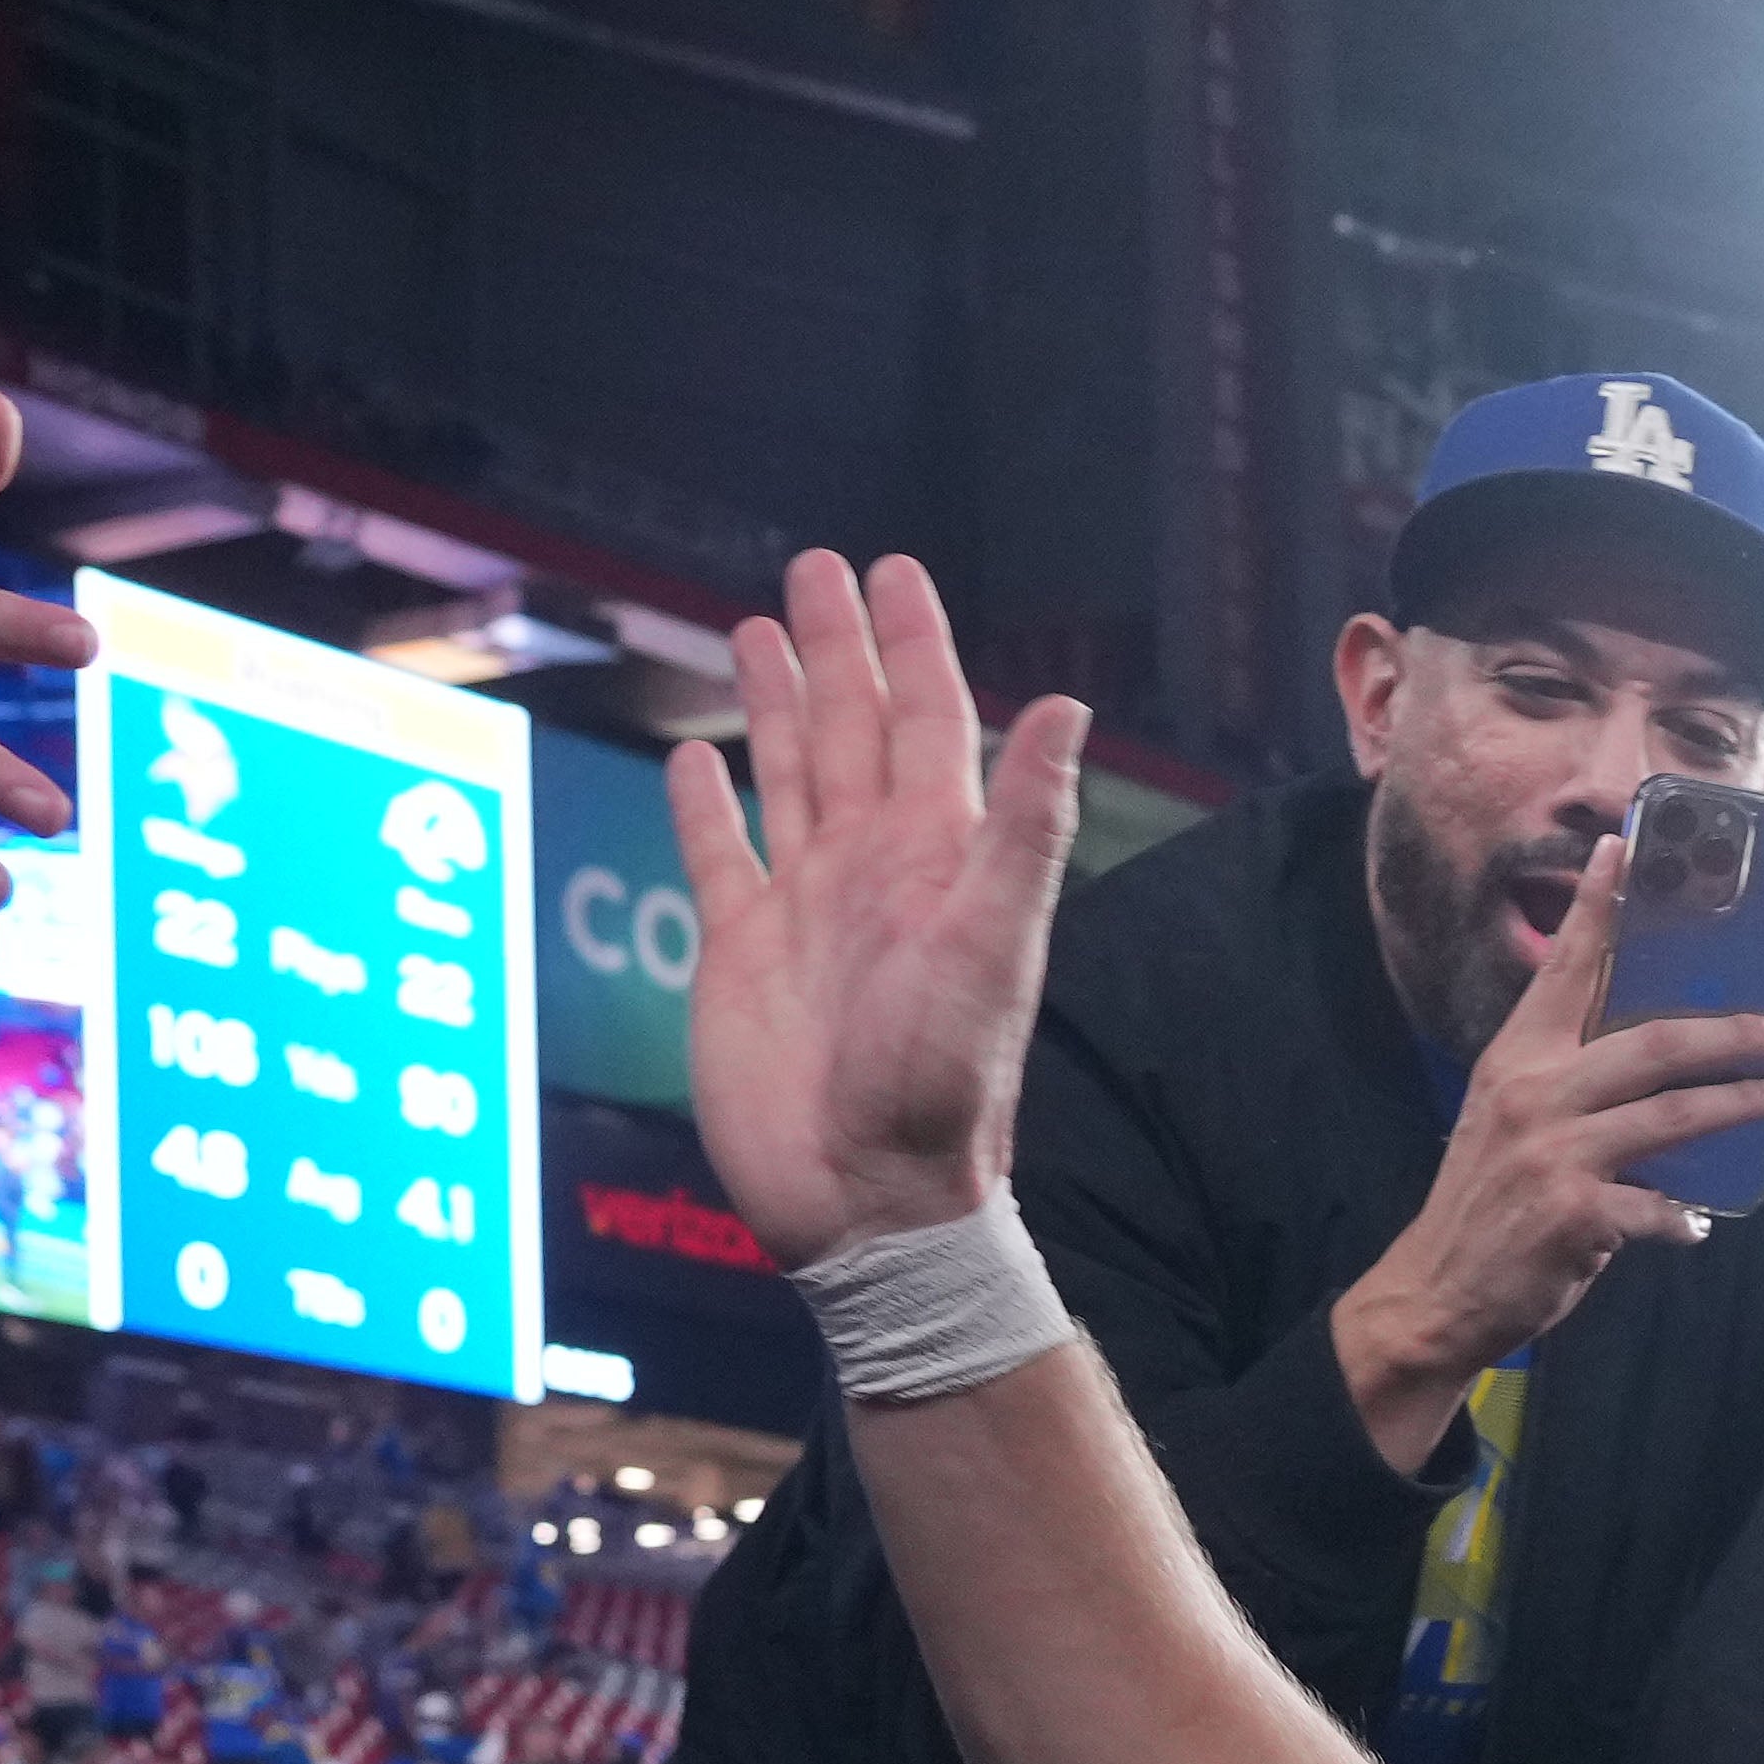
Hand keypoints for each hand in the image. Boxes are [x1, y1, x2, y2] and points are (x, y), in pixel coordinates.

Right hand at [674, 551, 1091, 1271]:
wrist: (867, 1195)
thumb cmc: (939, 1081)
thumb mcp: (993, 942)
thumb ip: (1027, 825)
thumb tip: (1069, 707)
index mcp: (938, 854)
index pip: (928, 720)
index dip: (913, 643)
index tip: (892, 570)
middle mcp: (872, 867)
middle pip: (853, 727)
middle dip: (837, 647)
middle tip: (817, 569)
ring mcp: (805, 906)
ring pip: (788, 773)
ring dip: (779, 703)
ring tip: (759, 631)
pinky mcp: (739, 953)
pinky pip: (719, 856)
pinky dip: (704, 804)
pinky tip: (694, 758)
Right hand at [1325, 846, 1763, 1463]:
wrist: (1437, 1291)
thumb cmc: (1486, 1200)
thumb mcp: (1509, 1118)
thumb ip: (1568, 1079)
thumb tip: (1651, 1055)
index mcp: (1516, 1059)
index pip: (1564, 970)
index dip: (1598, 907)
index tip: (1625, 847)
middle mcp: (1534, 1094)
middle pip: (1653, 1042)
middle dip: (1732, 1030)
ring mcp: (1555, 1154)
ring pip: (1672, 1114)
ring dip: (1740, 1103)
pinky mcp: (1576, 1215)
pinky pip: (1659, 1209)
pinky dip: (1686, 1218)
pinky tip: (1699, 1226)